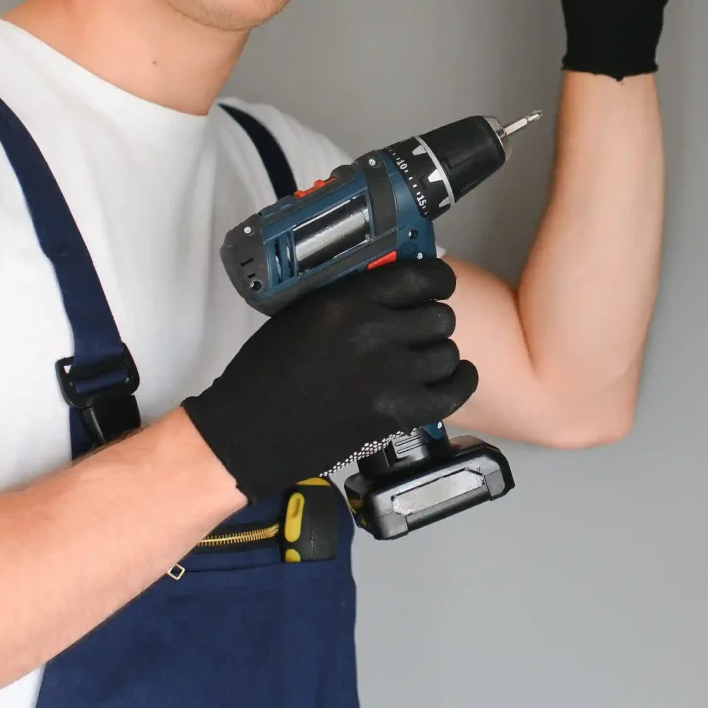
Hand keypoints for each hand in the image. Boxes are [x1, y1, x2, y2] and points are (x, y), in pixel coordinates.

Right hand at [181, 259, 476, 493]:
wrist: (249, 430)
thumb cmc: (265, 373)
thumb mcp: (303, 314)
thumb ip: (349, 298)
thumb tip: (391, 289)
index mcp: (349, 302)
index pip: (422, 277)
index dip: (437, 281)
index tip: (435, 287)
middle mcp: (375, 333)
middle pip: (440, 317)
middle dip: (431, 323)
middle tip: (416, 333)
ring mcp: (390, 376)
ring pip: (448, 353)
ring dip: (438, 355)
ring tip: (421, 362)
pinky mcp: (396, 413)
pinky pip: (453, 392)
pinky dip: (458, 383)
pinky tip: (449, 378)